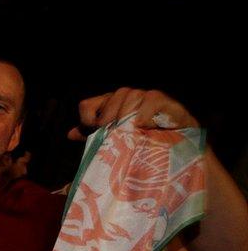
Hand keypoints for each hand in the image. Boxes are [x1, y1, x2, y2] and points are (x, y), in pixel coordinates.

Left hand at [68, 87, 197, 140]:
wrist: (179, 156)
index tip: (92, 133)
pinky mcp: (168, 104)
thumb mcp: (115, 145)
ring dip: (126, 114)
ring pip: (131, 95)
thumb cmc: (142, 148)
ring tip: (128, 131)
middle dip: (108, 117)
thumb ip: (93, 137)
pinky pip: (152, 100)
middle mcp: (129, 98)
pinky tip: (142, 126)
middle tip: (111, 134)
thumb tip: (70, 134)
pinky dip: (145, 112)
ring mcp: (148, 98)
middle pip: (113, 96)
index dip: (87, 118)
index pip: (88, 105)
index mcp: (111, 107)